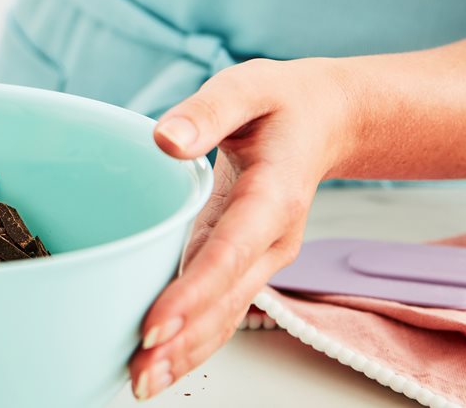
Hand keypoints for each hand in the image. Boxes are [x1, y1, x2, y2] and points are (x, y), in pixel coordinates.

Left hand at [128, 58, 356, 399]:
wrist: (326, 119)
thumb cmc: (280, 103)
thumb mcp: (247, 87)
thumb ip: (207, 111)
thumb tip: (165, 139)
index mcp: (273, 196)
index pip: (230, 252)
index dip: (194, 292)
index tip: (156, 324)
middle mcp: (271, 238)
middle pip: (226, 299)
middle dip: (184, 340)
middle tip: (139, 372)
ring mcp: (261, 256)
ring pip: (225, 314)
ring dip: (186, 351)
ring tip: (141, 381)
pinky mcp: (245, 261)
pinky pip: (221, 306)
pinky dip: (193, 337)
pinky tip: (160, 359)